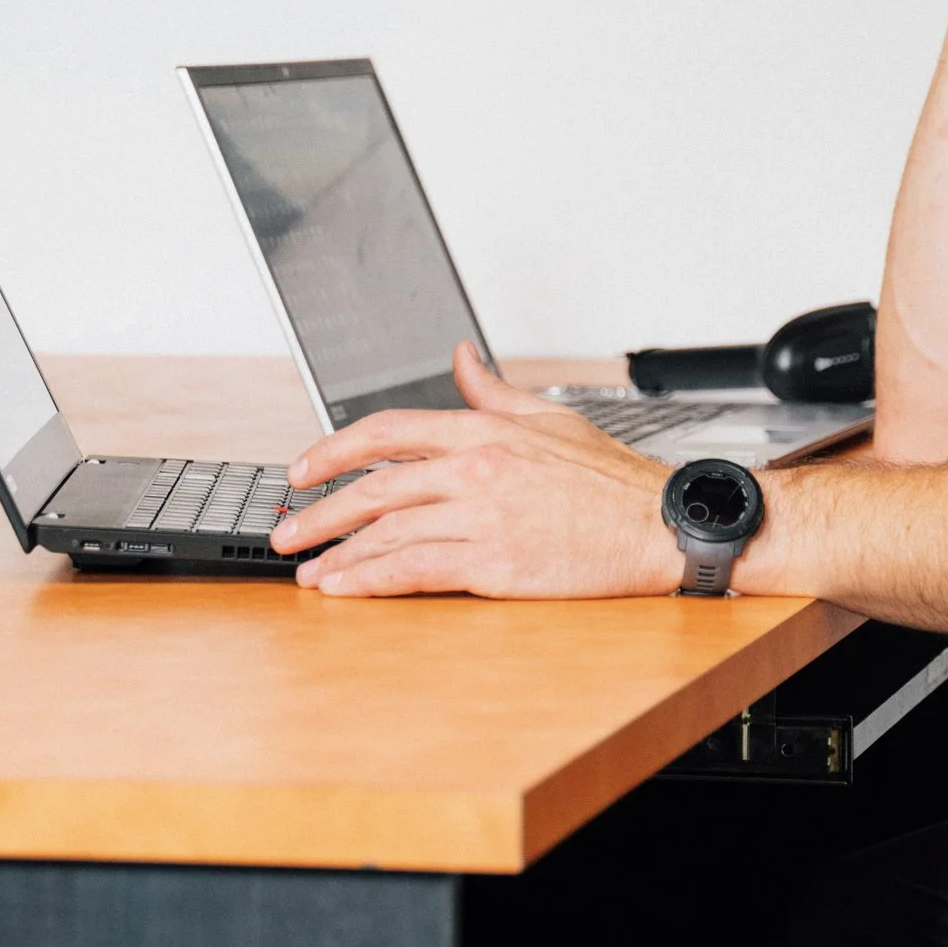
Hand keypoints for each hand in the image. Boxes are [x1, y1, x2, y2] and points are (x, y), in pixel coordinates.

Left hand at [275, 341, 684, 598]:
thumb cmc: (611, 481)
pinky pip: (415, 572)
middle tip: (286, 529)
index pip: (388, 432)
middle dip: (319, 511)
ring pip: (387, 533)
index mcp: (486, 431)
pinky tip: (346, 589)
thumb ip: (492, 391)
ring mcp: (484, 518)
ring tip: (309, 571)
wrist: (661, 525)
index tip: (303, 470)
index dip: (334, 450)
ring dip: (338, 554)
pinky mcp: (495, 565)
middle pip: (374, 488)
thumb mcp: (550, 418)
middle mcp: (477, 469)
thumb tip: (460, 357)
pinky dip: (370, 581)